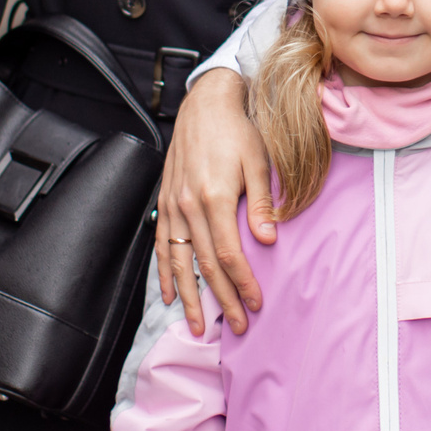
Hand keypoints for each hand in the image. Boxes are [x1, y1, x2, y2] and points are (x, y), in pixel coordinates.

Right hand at [156, 67, 276, 336]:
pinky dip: (165, 272)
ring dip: (190, 297)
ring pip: (179, 262)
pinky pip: (162, 245)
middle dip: (223, 299)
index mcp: (215, 197)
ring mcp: (173, 206)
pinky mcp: (165, 202)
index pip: (229, 254)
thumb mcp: (259, 162)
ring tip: (199, 326)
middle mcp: (189, 206)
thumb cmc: (237, 131)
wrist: (205, 104)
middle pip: (205, 266)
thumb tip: (268, 240)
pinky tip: (170, 294)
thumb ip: (262, 203)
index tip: (257, 304)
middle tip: (239, 326)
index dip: (242, 283)